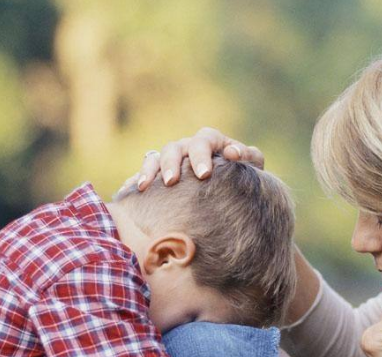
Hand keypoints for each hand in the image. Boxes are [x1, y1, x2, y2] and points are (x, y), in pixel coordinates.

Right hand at [119, 127, 264, 193]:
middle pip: (175, 148)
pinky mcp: (159, 174)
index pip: (204, 141)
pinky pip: (144, 173)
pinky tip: (129, 189)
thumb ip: (249, 157)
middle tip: (172, 181)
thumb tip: (233, 153)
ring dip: (150, 170)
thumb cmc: (243, 175)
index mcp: (211, 142)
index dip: (202, 155)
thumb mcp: (251, 167)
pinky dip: (135, 179)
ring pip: (155, 157)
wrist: (232, 190)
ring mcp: (172, 160)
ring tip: (145, 186)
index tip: (204, 174)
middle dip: (172, 164)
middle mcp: (188, 147)